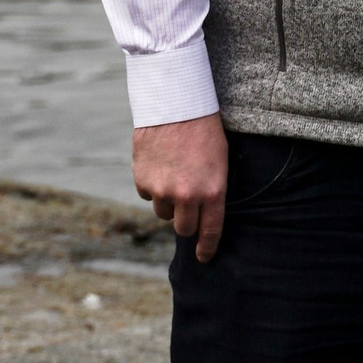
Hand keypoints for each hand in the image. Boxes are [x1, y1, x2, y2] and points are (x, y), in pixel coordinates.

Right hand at [134, 111, 228, 263]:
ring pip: (163, 212)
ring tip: (174, 174)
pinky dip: (152, 185)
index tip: (204, 257)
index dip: (207, 248)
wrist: (176, 104)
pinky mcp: (142, 180)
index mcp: (212, 191)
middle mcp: (187, 196)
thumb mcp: (219, 162)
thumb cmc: (204, 131)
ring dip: (168, 201)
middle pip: (183, 228)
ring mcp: (162, 190)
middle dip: (185, 221)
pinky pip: (147, 195)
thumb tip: (201, 215)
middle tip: (187, 205)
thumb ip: (210, 191)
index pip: (210, 231)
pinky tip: (160, 165)